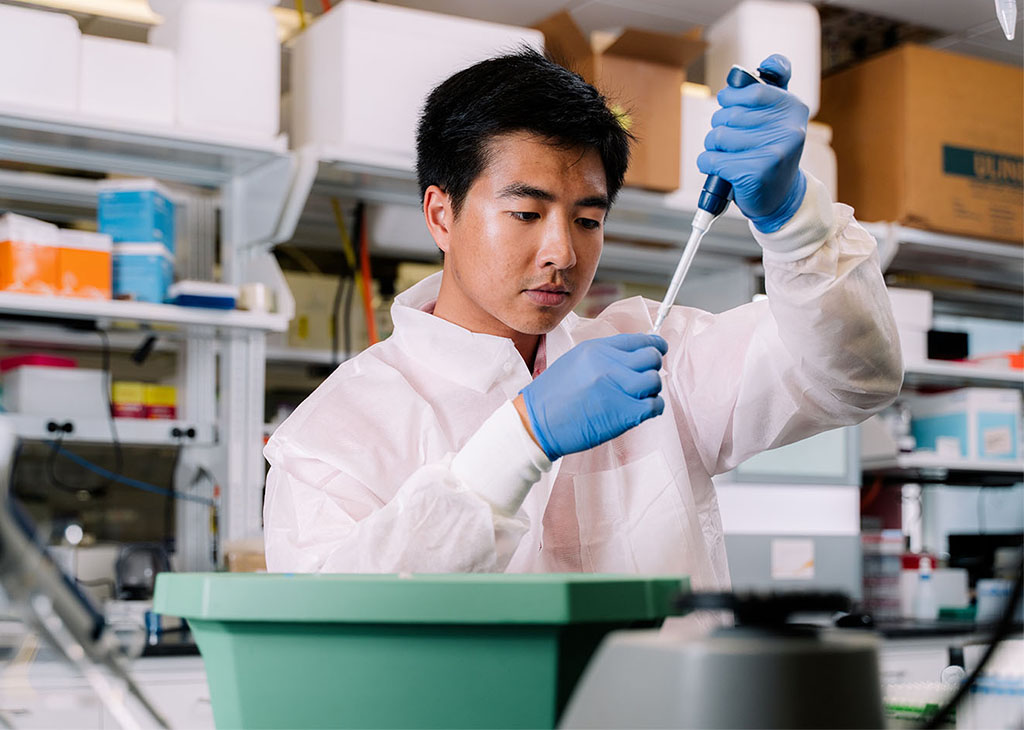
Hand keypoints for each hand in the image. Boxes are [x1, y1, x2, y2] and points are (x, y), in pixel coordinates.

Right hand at [518, 334, 667, 460]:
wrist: (536, 423)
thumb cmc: (552, 397)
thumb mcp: (575, 361)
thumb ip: (604, 356)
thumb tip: (633, 355)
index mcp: (596, 349)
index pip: (640, 339)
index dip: (654, 346)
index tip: (657, 351)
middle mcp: (608, 364)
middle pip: (652, 357)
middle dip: (652, 367)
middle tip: (642, 379)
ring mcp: (617, 388)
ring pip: (655, 380)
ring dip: (650, 390)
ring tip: (636, 398)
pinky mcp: (623, 413)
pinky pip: (654, 405)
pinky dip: (652, 408)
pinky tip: (638, 411)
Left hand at [697, 54, 808, 232]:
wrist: (780, 198)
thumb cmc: (770, 154)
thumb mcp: (776, 118)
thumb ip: (766, 90)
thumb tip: (748, 70)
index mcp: (793, 108)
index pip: (752, 89)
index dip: (732, 97)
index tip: (731, 104)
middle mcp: (788, 128)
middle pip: (729, 114)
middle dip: (719, 126)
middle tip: (730, 140)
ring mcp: (774, 151)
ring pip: (717, 136)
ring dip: (713, 147)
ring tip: (727, 156)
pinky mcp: (755, 173)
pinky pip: (711, 159)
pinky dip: (708, 164)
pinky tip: (721, 171)